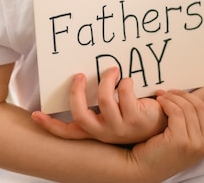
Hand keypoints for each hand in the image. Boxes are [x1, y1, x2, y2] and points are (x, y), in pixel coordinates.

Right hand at [31, 67, 166, 143]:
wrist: (168, 124)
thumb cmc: (139, 114)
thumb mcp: (116, 112)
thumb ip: (102, 102)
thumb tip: (85, 79)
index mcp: (97, 131)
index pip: (69, 133)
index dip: (51, 125)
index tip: (35, 115)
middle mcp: (105, 133)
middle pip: (80, 115)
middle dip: (77, 92)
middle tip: (80, 75)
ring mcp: (120, 128)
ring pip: (104, 99)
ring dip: (107, 79)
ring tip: (113, 70)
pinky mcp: (136, 119)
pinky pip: (125, 93)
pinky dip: (126, 82)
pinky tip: (130, 82)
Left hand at [127, 90, 203, 180]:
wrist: (142, 167)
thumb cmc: (159, 150)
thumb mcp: (184, 139)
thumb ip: (194, 126)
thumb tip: (195, 100)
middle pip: (203, 109)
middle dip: (186, 95)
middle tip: (171, 91)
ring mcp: (194, 145)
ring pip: (189, 108)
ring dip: (173, 97)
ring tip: (161, 95)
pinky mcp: (179, 141)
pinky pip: (176, 112)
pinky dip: (167, 103)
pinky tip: (159, 101)